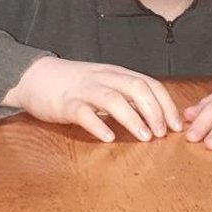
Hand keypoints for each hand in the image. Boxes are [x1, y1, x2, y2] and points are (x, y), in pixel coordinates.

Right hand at [2, 57, 182, 141]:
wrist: (36, 76)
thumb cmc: (75, 83)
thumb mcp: (105, 83)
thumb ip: (127, 95)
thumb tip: (156, 115)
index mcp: (117, 74)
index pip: (150, 84)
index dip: (166, 104)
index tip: (176, 125)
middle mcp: (105, 78)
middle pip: (137, 88)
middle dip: (155, 111)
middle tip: (163, 133)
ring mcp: (85, 90)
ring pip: (114, 99)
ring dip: (133, 118)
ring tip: (145, 137)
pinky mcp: (66, 104)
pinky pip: (84, 113)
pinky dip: (98, 125)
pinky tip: (108, 138)